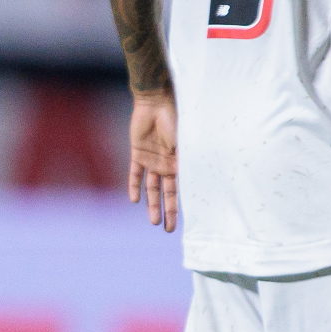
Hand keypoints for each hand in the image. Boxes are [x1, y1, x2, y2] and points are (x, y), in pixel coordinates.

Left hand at [127, 92, 178, 229]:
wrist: (156, 102)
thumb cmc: (176, 118)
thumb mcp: (184, 142)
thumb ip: (186, 160)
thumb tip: (196, 179)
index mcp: (181, 162)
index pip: (182, 188)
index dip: (183, 204)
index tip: (187, 221)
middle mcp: (168, 164)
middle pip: (167, 193)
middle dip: (168, 211)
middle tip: (168, 229)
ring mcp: (153, 160)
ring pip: (152, 188)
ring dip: (152, 205)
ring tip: (153, 222)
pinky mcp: (138, 153)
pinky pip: (135, 174)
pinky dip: (134, 186)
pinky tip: (135, 200)